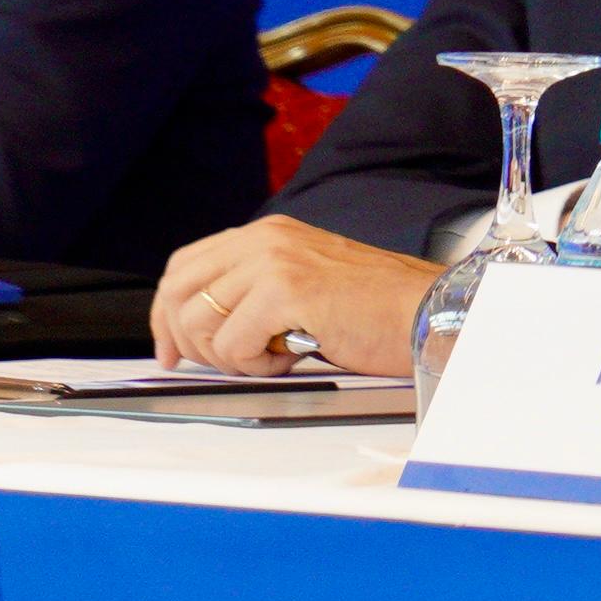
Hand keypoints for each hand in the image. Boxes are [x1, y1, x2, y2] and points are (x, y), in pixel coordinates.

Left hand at [152, 215, 443, 376]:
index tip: (174, 348)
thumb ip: (258, 289)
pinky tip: (289, 360)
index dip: (168, 312)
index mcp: (270, 234)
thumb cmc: (382, 308)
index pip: (186, 267)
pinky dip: (253, 366)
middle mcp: (267, 239)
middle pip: (179, 291)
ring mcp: (275, 261)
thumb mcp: (308, 282)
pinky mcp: (287, 291)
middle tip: (216, 364)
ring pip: (198, 322)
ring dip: (226, 356)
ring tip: (270, 360)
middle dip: (184, 339)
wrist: (431, 311)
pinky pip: (232, 344)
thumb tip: (207, 328)